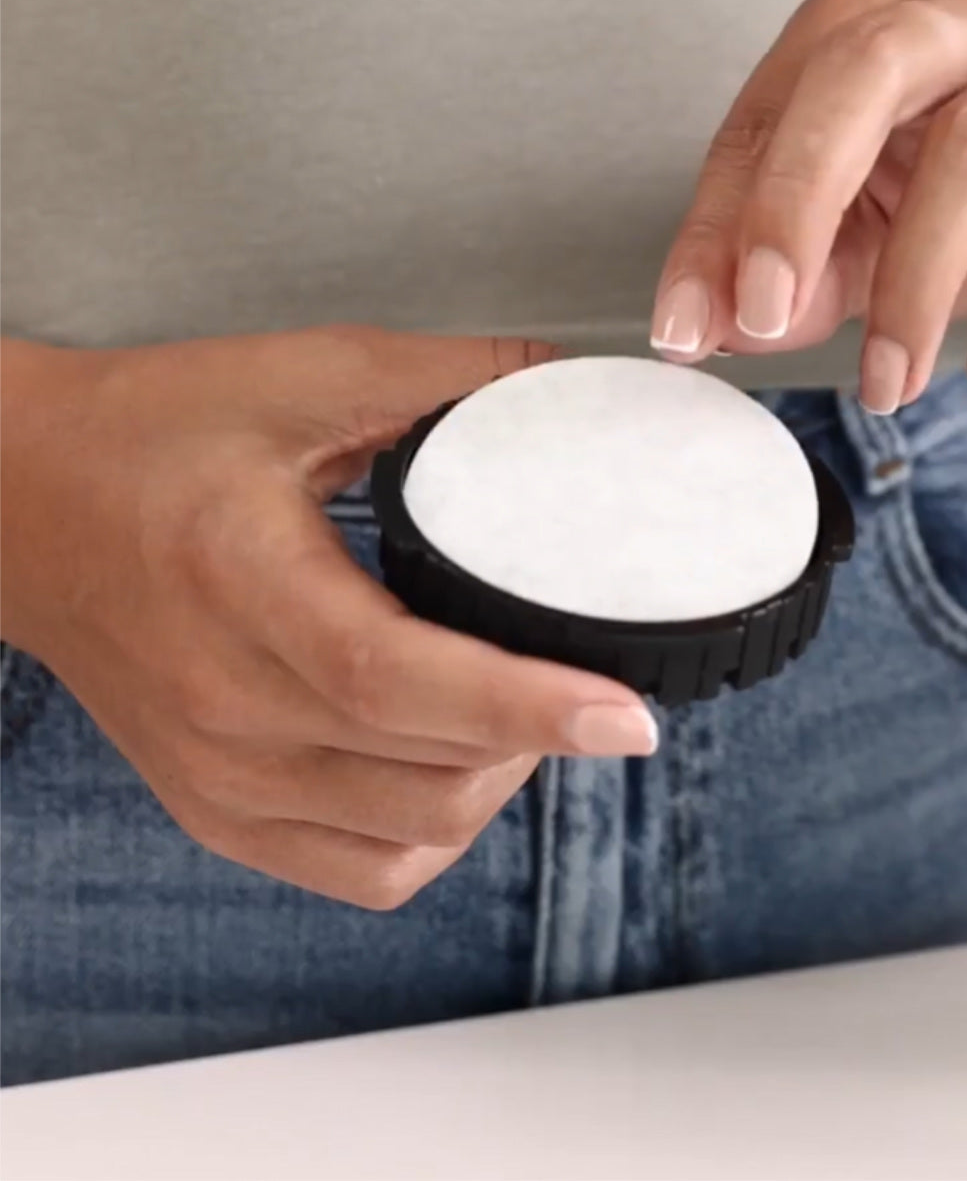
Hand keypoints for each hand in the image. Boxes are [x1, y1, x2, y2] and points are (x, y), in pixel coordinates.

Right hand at [1, 329, 655, 906]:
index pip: (396, 680)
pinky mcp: (214, 808)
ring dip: (492, 788)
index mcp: (241, 585)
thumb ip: (442, 379)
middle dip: (537, 740)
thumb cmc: (147, 436)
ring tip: (523, 718)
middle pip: (423, 775)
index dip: (524, 704)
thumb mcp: (297, 378)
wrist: (26, 504)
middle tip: (587, 682)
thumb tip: (559, 383)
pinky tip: (450, 772)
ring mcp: (215, 775)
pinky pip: (354, 871)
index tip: (624, 713)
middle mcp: (224, 705)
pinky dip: (429, 836)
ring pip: (404, 839)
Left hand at [652, 0, 966, 411]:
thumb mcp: (855, 236)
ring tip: (885, 382)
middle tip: (764, 315)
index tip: (686, 325)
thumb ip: (782, 274)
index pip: (769, 109)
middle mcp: (965, 20)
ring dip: (915, 284)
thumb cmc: (958, 196)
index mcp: (872, 24)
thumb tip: (706, 327)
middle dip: (796, 202)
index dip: (719, 223)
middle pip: (865, 70)